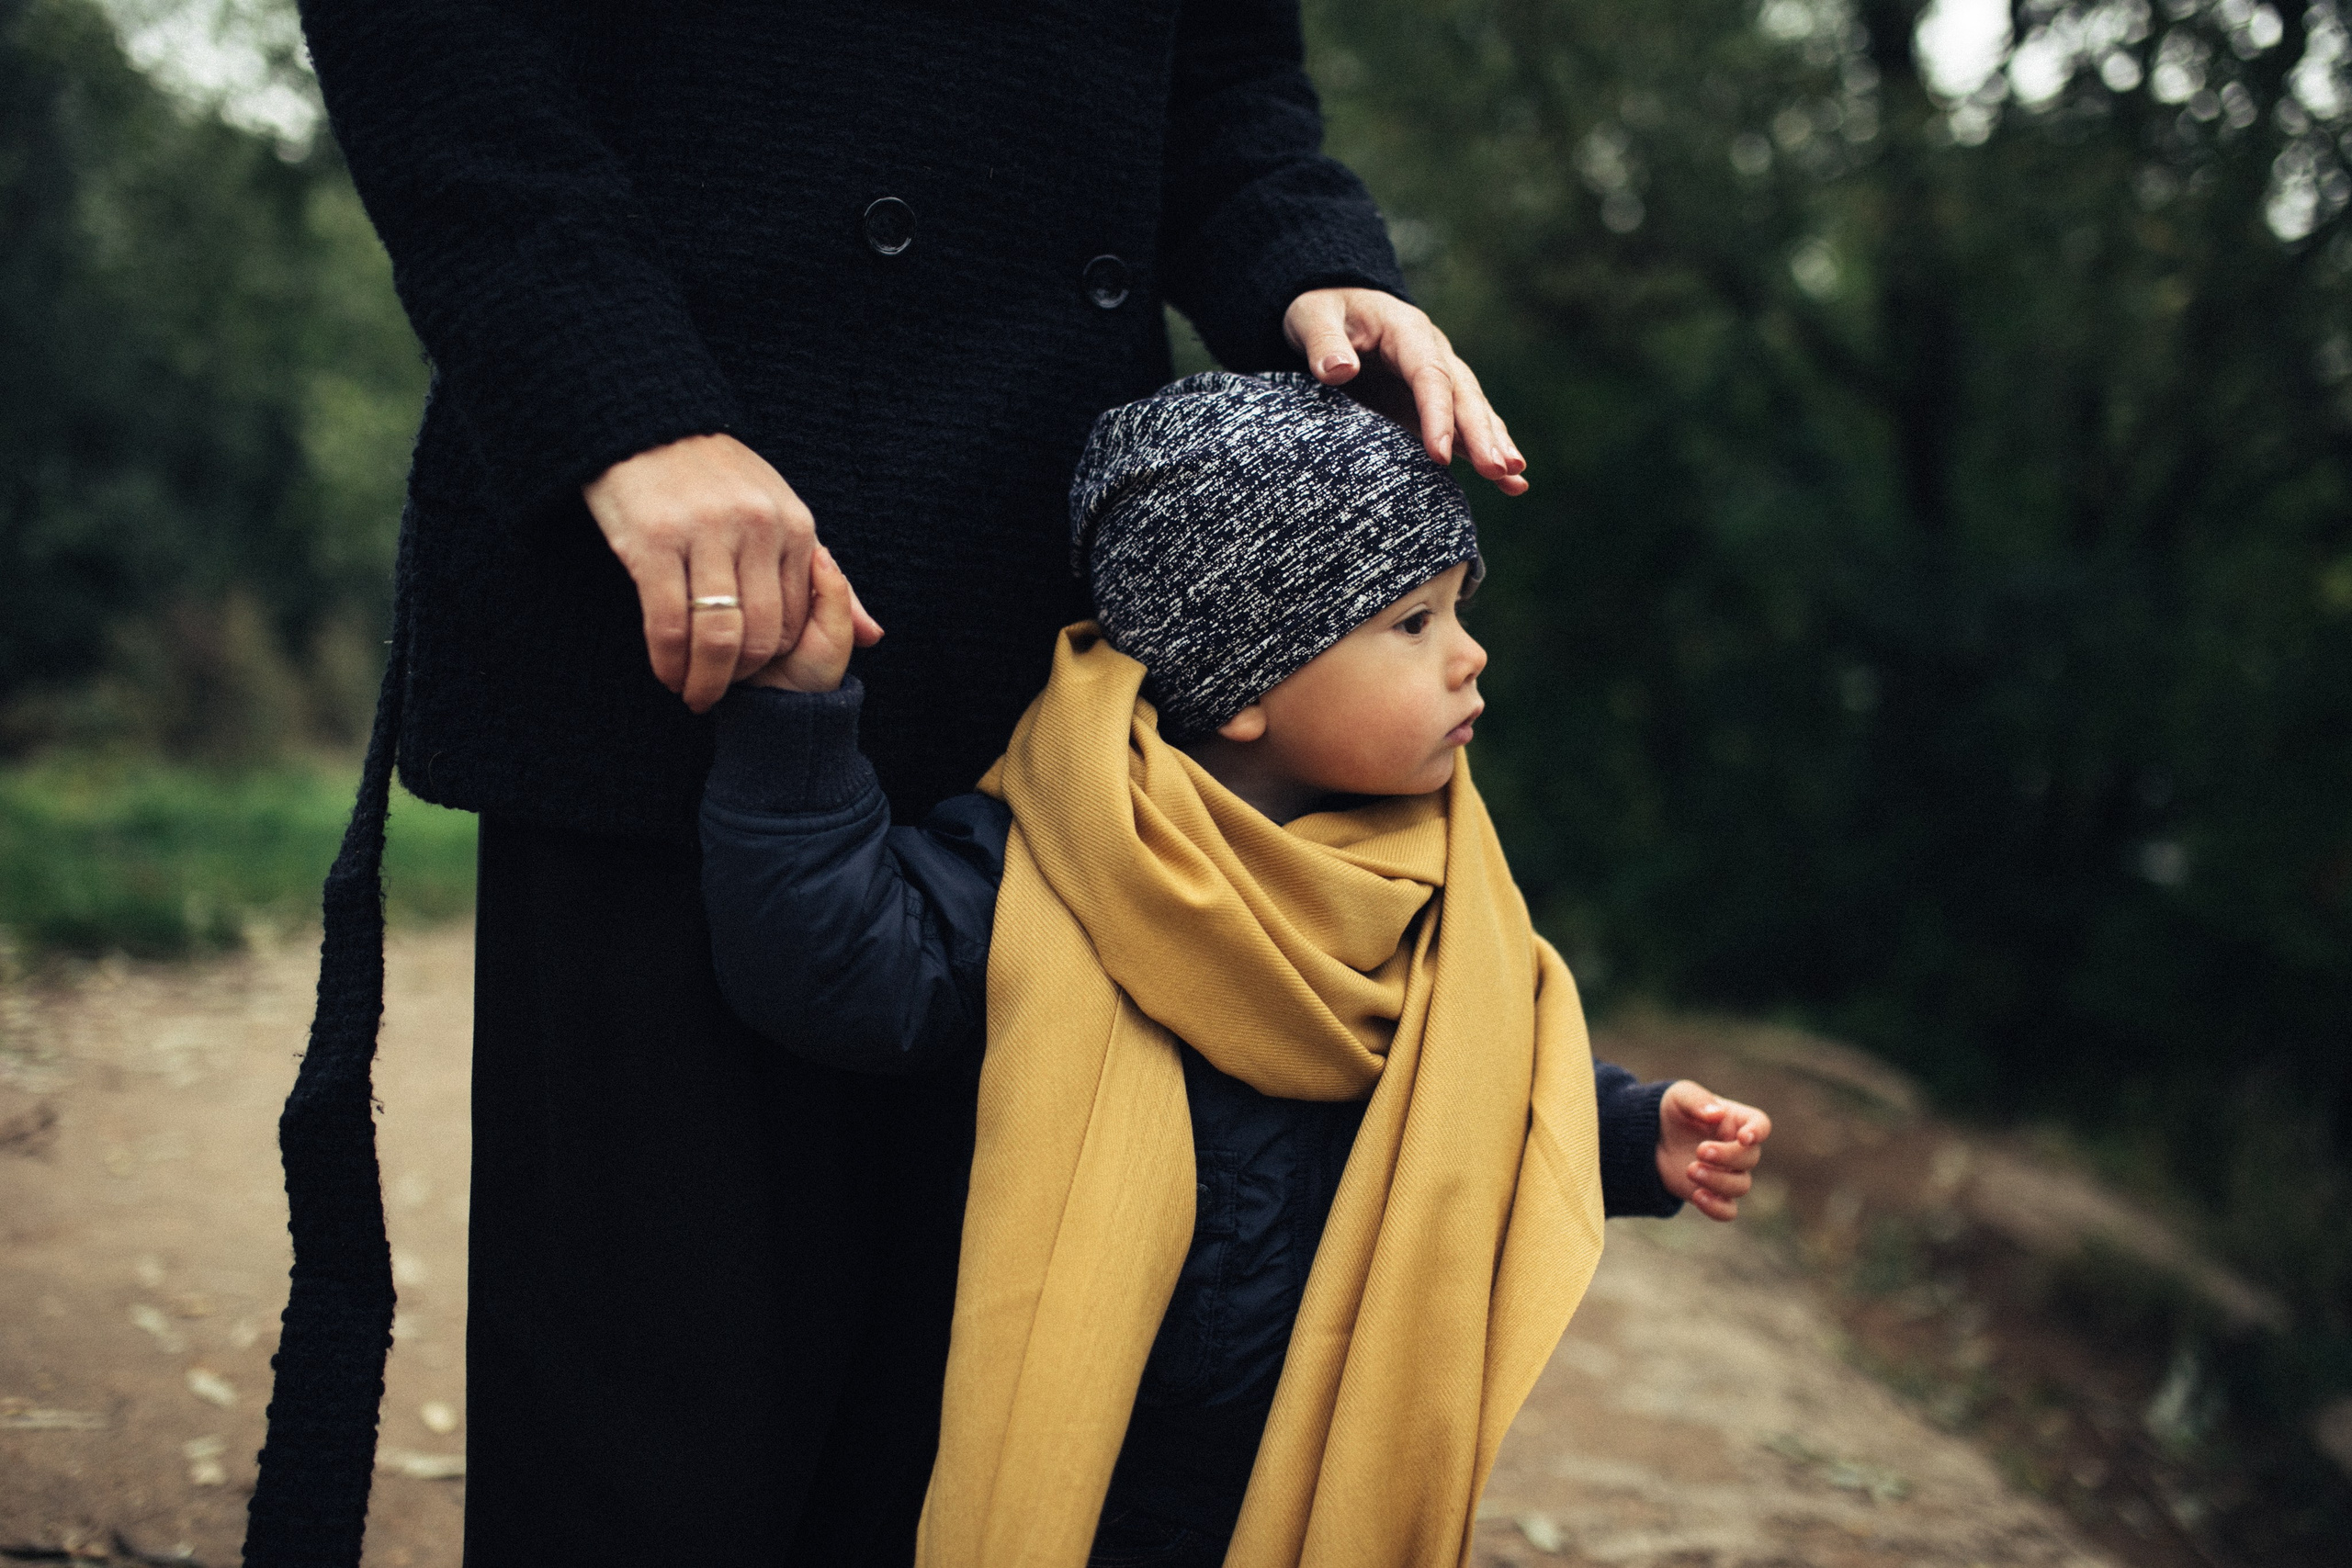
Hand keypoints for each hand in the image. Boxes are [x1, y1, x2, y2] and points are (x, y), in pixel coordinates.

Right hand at [582, 433, 881, 713]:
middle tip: (717, 693)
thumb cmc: (718, 479)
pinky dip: (668, 659)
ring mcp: (703, 534)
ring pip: (717, 635)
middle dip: (739, 678)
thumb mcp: (783, 516)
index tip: (748, 673)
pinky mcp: (652, 541)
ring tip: (693, 693)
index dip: (772, 658)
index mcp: (795, 524)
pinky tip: (667, 672)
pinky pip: (668, 621)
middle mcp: (756, 528)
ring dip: (705, 680)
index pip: (796, 619)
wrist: (646, 424)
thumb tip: (876, 637)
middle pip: (760, 635)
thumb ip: (825, 580)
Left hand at [1283, 288, 1528, 495]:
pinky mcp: (1433, 402)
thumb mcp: (1312, 317)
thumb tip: (1339, 370)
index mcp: (1407, 331)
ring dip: (1494, 443)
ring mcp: (1439, 377)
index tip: (1440, 455)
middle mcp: (1433, 352)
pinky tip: (1510, 481)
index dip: (1437, 414)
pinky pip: (1465, 426)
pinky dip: (1486, 450)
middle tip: (1496, 470)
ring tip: (1513, 478)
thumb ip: (1323, 342)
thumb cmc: (1322, 312)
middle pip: (1463, 395)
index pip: (1429, 375)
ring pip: (1473, 410)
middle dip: (1481, 434)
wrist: (1335, 306)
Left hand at [1655, 1080, 1772, 1220]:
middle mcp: (1738, 1149)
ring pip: (1741, 1185)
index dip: (1757, 1132)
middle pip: (1750, 1158)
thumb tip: (1717, 1114)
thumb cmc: (1672, 1112)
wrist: (1651, 1139)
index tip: (1743, 1137)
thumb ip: (1697, 1100)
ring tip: (1690, 1169)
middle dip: (1727, 1156)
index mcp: (1736, 1120)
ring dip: (1718, 1181)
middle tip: (1700, 1150)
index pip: (1760, 1125)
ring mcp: (1728, 1173)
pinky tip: (1698, 1196)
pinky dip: (1717, 1208)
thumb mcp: (1678, 1096)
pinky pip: (1728, 1211)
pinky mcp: (1713, 1193)